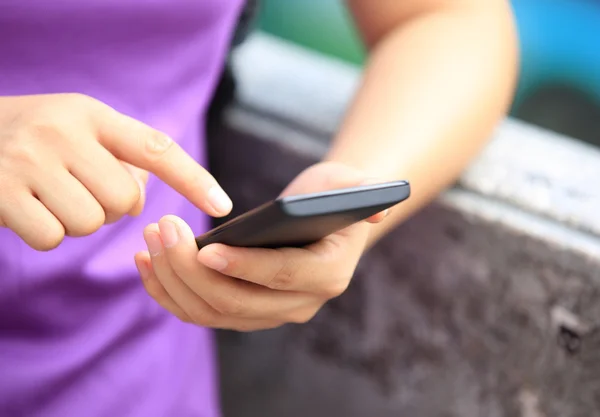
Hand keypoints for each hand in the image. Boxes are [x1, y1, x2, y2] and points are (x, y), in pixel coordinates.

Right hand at [0, 94, 230, 249]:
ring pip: (90, 222)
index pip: (155, 148)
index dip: (193, 179)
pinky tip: (27, 207)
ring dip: (77, 221)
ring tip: (52, 195)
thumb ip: (119, 158)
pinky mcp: (0, 192)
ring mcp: (29, 160)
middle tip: (80, 189)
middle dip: (110, 207)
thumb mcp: (79, 129)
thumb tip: (141, 205)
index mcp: (92, 115)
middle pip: (124, 201)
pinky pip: (52, 238)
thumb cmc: (36, 137)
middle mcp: (63, 132)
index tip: (223, 206)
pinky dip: (46, 233)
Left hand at [135, 162, 387, 330]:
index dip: (244, 267)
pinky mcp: (243, 311)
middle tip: (161, 229)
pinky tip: (146, 262)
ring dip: (172, 281)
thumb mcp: (351, 183)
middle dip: (191, 270)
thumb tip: (377, 207)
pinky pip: (199, 312)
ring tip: (148, 241)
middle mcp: (300, 305)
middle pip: (237, 302)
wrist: (321, 220)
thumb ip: (364, 190)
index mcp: (328, 274)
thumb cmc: (333, 195)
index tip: (205, 249)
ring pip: (211, 313)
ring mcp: (269, 314)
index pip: (282, 277)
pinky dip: (168, 292)